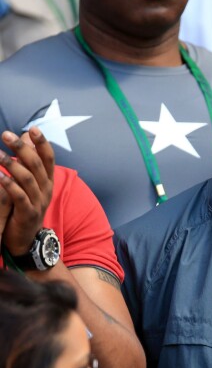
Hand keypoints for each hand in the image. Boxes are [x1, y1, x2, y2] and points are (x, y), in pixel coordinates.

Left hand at [0, 127, 53, 252]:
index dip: (42, 143)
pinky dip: (9, 184)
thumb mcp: (29, 183)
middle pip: (37, 165)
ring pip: (28, 179)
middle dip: (21, 148)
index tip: (33, 129)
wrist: (25, 238)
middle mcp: (46, 190)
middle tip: (5, 135)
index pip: (49, 158)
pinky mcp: (28, 214)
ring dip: (11, 164)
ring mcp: (38, 202)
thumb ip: (28, 161)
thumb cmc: (23, 206)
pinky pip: (19, 196)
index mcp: (47, 181)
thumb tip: (25, 135)